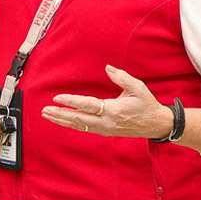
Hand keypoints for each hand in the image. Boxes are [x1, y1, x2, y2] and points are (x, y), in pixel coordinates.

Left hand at [41, 64, 175, 138]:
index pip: (87, 105)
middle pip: (78, 118)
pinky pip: (85, 128)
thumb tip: (107, 68)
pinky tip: (62, 121)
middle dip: (60, 114)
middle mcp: (106, 121)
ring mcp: (105, 129)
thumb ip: (121, 77)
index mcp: (113, 110)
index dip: (70, 101)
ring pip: (79, 126)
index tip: (57, 98)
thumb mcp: (138, 88)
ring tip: (47, 115)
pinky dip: (72, 125)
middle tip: (44, 110)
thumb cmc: (147, 105)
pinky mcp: (105, 131)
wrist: (156, 124)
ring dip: (62, 121)